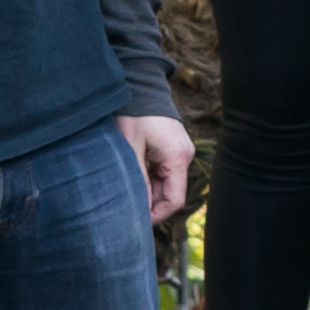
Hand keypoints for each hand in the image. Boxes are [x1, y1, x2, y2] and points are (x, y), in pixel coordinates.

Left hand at [120, 111, 190, 225]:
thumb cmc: (134, 115)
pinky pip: (164, 173)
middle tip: (126, 212)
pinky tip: (133, 181)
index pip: (174, 199)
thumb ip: (136, 179)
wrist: (141, 86)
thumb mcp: (130, 149)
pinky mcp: (173, 149)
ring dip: (149, 193)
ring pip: (167, 184)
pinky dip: (150, 181)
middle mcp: (184, 156)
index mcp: (177, 157)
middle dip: (150, 205)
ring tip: (126, 196)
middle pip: (171, 194)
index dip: (156, 215)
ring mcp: (180, 152)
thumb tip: (137, 209)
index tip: (136, 223)